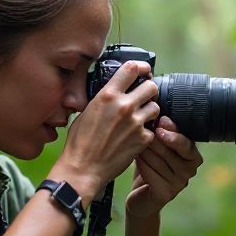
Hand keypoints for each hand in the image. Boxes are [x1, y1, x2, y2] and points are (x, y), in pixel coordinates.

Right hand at [57, 61, 158, 198]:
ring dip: (150, 110)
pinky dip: (146, 132)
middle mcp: (124, 106)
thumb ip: (103, 98)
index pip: (132, 68)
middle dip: (149, 90)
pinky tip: (135, 136)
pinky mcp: (143, 139)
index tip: (143, 70)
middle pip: (151, 86)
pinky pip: (152, 129)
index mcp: (108, 95)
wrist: (83, 168)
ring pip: (156, 107)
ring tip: (140, 117)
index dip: (141, 67)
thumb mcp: (86, 111)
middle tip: (144, 96)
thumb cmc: (80, 142)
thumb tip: (114, 90)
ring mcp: (135, 122)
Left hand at [126, 116, 202, 217]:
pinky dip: (141, 165)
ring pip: (159, 161)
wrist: (140, 196)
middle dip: (153, 139)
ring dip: (144, 150)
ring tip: (132, 141)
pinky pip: (151, 174)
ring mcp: (179, 184)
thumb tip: (161, 114)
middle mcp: (190, 171)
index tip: (161, 121)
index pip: (187, 143)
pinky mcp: (165, 194)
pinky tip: (134, 158)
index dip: (173, 132)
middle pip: (171, 151)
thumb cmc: (149, 166)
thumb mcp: (157, 147)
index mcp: (193, 156)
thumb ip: (162, 133)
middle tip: (139, 129)